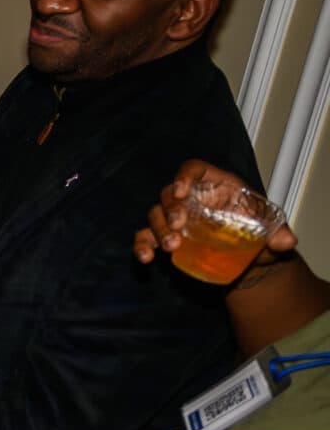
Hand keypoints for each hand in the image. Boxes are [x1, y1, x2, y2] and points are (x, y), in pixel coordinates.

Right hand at [133, 157, 295, 282]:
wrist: (246, 259)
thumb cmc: (257, 235)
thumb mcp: (271, 233)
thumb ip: (278, 235)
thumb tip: (287, 241)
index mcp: (216, 185)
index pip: (193, 170)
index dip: (184, 176)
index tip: (182, 191)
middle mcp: (192, 199)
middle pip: (169, 195)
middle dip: (170, 210)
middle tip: (178, 227)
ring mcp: (176, 218)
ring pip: (155, 215)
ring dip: (158, 229)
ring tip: (171, 247)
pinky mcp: (166, 237)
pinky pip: (145, 236)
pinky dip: (142, 245)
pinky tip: (146, 257)